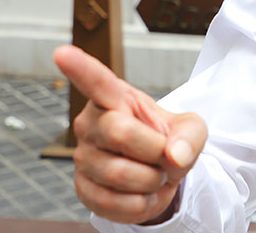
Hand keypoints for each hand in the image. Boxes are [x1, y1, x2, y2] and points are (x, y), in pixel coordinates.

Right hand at [54, 45, 207, 223]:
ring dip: (151, 179)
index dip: (80, 68)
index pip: (97, 82)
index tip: (62, 52)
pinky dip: (142, 203)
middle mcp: (92, 124)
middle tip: (164, 154)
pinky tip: (143, 192)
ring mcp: (83, 157)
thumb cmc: (169, 142)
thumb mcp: (192, 130)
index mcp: (116, 99)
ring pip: (120, 173)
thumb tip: (174, 156)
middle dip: (154, 149)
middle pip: (119, 132)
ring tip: (154, 173)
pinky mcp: (83, 190)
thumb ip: (191, 137)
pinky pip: (115, 203)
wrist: (161, 175)